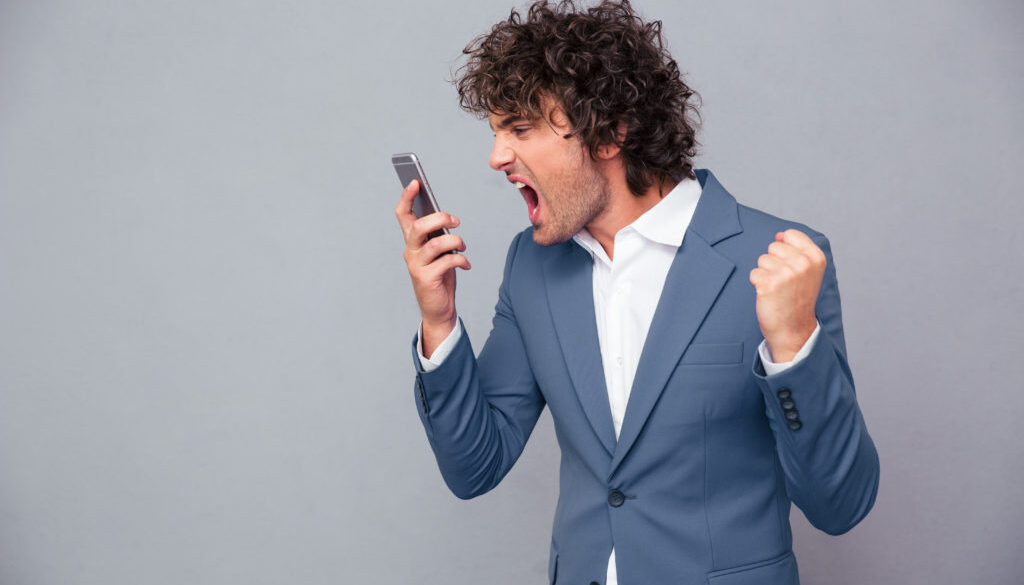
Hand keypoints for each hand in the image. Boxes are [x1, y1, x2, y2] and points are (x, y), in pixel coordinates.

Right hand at [395, 179, 470, 356]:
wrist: (438, 309)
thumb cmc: (440, 276)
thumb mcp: (438, 252)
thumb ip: (438, 235)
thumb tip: (446, 218)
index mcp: (412, 241)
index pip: (403, 215)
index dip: (407, 197)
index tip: (415, 182)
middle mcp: (410, 251)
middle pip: (418, 226)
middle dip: (440, 218)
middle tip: (455, 222)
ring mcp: (416, 265)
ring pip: (435, 243)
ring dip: (455, 241)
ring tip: (462, 247)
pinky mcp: (426, 279)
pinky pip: (446, 261)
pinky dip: (460, 260)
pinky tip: (465, 265)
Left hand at [748, 229, 824, 361]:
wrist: (794, 330)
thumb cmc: (798, 300)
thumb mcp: (807, 272)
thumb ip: (796, 250)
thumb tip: (779, 235)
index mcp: (816, 258)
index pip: (790, 234)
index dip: (785, 250)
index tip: (792, 268)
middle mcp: (803, 263)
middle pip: (774, 246)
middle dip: (774, 263)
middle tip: (784, 283)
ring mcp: (786, 273)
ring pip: (762, 259)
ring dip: (766, 274)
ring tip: (778, 289)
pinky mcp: (769, 283)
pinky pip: (754, 273)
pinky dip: (758, 284)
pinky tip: (769, 295)